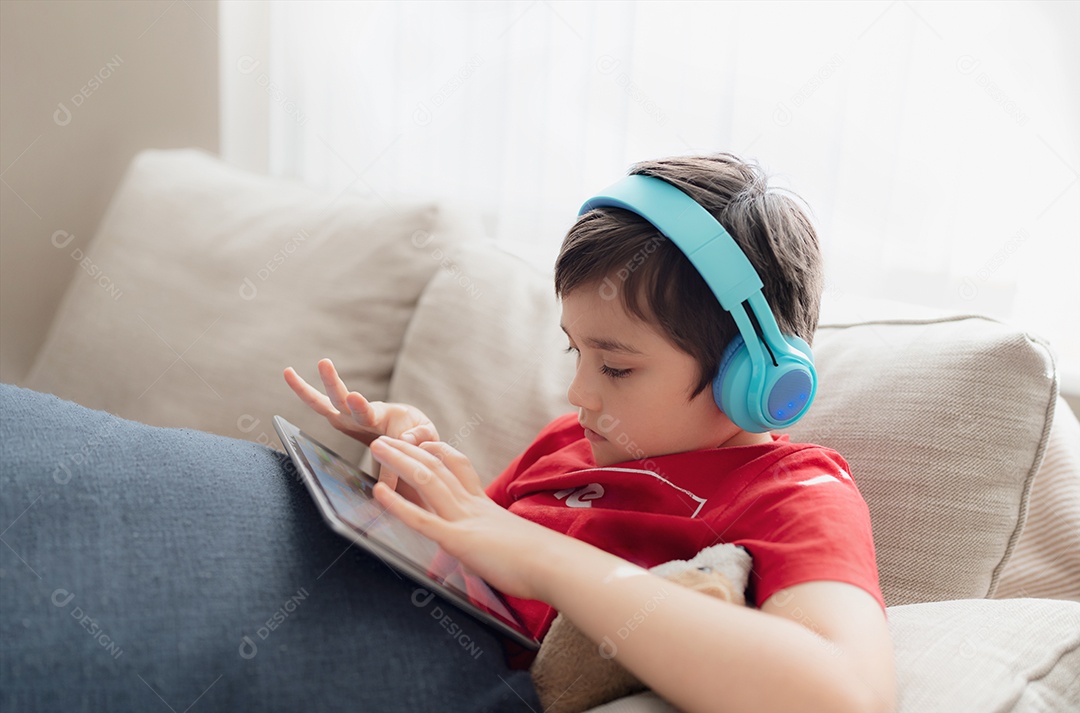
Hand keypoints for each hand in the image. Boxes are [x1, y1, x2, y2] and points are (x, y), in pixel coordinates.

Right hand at [283, 359, 437, 507]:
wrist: (410, 434)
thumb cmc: (417, 435)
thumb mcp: (425, 438)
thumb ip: (419, 440)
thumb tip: (406, 442)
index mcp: (379, 417)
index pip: (367, 411)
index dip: (360, 406)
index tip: (355, 396)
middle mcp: (358, 414)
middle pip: (342, 399)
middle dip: (333, 382)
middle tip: (324, 362)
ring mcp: (346, 416)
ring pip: (325, 400)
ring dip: (308, 388)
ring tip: (293, 370)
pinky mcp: (339, 420)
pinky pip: (318, 405)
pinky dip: (303, 390)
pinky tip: (288, 372)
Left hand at [370, 437, 562, 601]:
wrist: (555, 565)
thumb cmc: (544, 562)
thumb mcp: (515, 544)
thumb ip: (498, 542)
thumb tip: (497, 553)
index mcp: (486, 506)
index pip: (460, 469)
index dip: (440, 452)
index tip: (425, 442)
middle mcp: (473, 506)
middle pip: (437, 467)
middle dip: (409, 449)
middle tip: (387, 436)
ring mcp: (465, 520)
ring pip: (427, 480)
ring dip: (399, 461)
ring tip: (376, 448)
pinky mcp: (458, 540)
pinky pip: (421, 519)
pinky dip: (397, 503)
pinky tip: (378, 491)